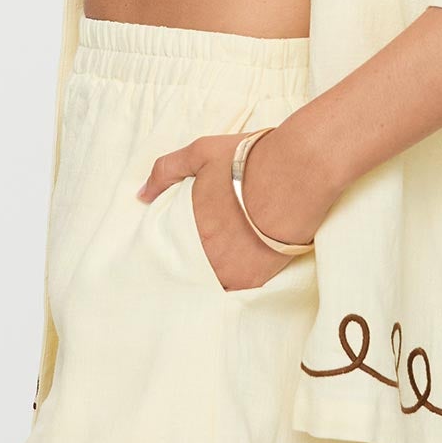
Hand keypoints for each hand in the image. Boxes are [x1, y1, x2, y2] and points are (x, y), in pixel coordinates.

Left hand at [136, 128, 330, 291]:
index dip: (175, 247)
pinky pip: (239, 289)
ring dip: (215, 273)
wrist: (299, 172)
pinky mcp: (258, 278)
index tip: (181, 244)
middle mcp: (207, 255)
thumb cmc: (250, 160)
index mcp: (190, 228)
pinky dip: (238, 280)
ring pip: (213, 282)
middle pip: (191, 268)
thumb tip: (142, 194)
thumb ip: (166, 171)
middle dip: (195, 261)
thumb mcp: (201, 152)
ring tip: (223, 261)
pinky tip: (242, 268)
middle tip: (205, 251)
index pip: (171, 250)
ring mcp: (233, 270)